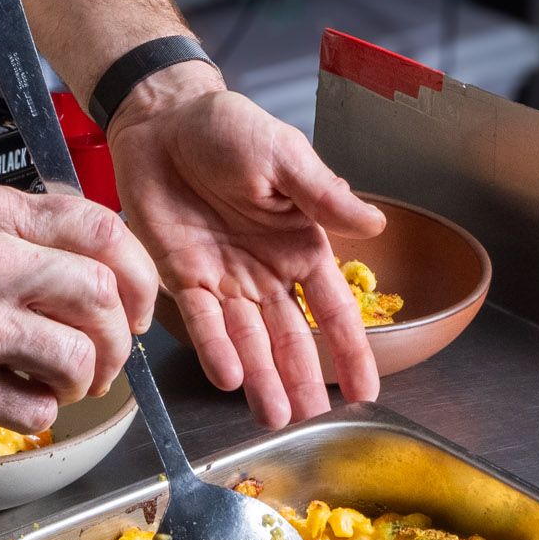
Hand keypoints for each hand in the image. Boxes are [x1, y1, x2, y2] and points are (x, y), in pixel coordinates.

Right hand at [0, 180, 154, 434]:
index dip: (140, 275)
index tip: (138, 306)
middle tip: (102, 358)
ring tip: (57, 382)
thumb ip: (23, 230)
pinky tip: (14, 398)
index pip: (103, 230)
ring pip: (80, 358)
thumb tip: (106, 263)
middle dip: (119, 339)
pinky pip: (36, 408)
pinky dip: (40, 411)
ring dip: (84, 380)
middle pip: (102, 297)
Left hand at [108, 73, 383, 423]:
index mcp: (300, 244)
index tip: (366, 391)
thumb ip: (324, 195)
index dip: (350, 350)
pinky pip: (202, 321)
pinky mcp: (183, 277)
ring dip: (262, 378)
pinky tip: (230, 378)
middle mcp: (266, 272)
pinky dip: (215, 350)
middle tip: (311, 419)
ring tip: (275, 417)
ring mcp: (224, 279)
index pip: (333, 308)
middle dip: (302, 379)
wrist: (163, 120)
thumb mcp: (284, 156)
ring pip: (249, 340)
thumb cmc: (227, 129)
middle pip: (290, 337)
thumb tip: (375, 226)